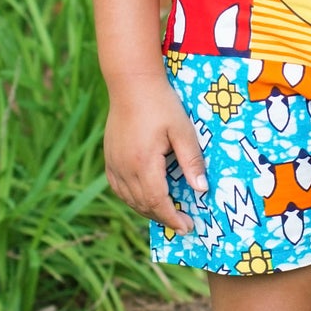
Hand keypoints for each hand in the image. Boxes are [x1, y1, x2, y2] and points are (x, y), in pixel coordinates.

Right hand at [102, 72, 207, 232]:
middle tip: (182, 224)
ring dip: (147, 210)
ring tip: (167, 213)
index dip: (172, 218)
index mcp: (144, 163)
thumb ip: (192, 161)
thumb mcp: (183, 131)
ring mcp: (114, 163)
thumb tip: (201, 189)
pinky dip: (132, 198)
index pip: (157, 202)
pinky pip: (118, 187)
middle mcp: (125, 168)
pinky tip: (144, 198)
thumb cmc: (161, 104)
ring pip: (129, 198)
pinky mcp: (109, 157)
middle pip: (143, 204)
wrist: (132, 83)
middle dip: (163, 217)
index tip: (187, 227)